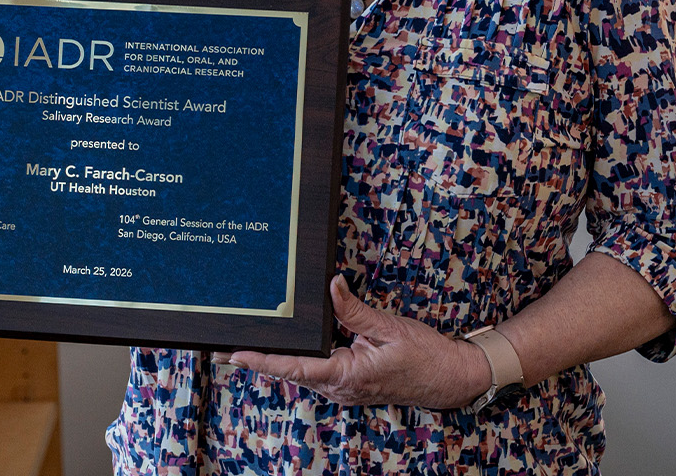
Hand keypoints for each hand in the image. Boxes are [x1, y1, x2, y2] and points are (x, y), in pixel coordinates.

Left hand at [227, 276, 492, 409]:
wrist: (449, 378)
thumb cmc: (425, 355)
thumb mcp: (389, 327)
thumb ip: (355, 310)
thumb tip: (332, 286)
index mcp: (347, 375)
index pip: (294, 368)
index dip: (262, 361)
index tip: (235, 355)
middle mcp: (340, 387)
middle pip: (291, 372)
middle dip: (261, 359)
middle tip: (225, 347)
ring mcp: (344, 388)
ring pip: (302, 372)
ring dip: (277, 359)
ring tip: (246, 345)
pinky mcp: (349, 384)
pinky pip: (317, 371)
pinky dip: (298, 359)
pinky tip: (286, 345)